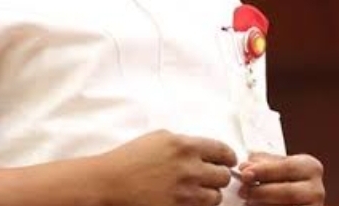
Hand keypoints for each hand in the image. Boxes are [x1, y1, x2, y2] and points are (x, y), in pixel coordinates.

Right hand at [98, 129, 237, 205]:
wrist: (109, 183)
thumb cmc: (129, 159)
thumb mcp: (158, 138)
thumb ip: (183, 143)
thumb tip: (203, 151)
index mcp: (185, 146)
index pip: (223, 151)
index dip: (228, 157)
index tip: (227, 161)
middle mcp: (189, 168)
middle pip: (223, 176)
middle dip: (217, 177)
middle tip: (208, 178)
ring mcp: (185, 192)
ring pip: (216, 197)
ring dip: (209, 194)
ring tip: (194, 191)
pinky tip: (185, 200)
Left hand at [235, 152, 324, 205]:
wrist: (293, 197)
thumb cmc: (281, 179)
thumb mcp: (274, 166)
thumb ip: (261, 164)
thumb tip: (246, 167)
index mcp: (310, 167)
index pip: (287, 167)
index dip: (264, 171)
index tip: (245, 174)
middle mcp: (316, 189)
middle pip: (288, 192)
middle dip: (261, 191)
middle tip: (243, 191)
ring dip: (262, 205)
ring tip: (248, 201)